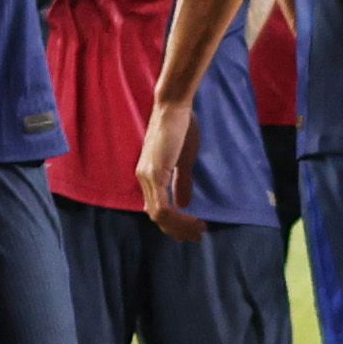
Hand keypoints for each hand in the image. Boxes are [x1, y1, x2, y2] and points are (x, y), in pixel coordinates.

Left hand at [136, 98, 201, 239]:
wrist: (174, 107)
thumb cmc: (181, 127)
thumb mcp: (183, 160)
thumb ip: (181, 182)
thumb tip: (184, 205)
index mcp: (149, 175)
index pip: (156, 209)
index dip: (174, 223)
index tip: (194, 229)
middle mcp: (143, 178)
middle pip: (156, 217)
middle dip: (178, 230)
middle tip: (198, 236)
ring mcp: (147, 177)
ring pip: (159, 215)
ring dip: (180, 227)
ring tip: (199, 230)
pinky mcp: (154, 174)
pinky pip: (163, 207)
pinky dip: (178, 218)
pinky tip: (194, 219)